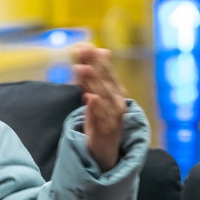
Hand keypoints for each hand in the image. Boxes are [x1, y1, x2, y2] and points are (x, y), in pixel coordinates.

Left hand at [72, 44, 127, 172]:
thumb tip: (98, 51)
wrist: (104, 153)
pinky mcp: (106, 132)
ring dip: (93, 82)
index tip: (86, 46)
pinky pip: (100, 118)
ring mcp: (113, 119)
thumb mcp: (95, 100)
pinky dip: (96, 107)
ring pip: (102, 97)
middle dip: (94, 66)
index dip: (97, 60)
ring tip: (82, 69)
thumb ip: (94, 78)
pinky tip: (90, 97)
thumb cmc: (100, 124)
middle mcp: (118, 105)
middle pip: (105, 82)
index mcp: (116, 95)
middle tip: (83, 51)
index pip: (108, 74)